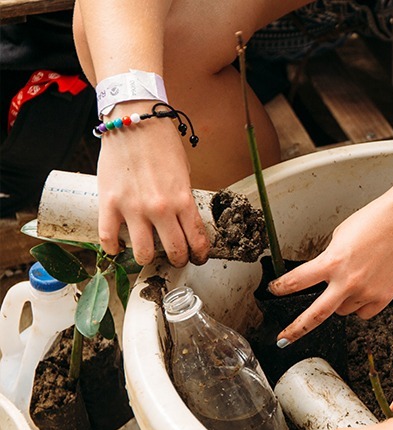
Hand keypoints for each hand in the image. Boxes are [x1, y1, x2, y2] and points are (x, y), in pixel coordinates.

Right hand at [96, 100, 208, 265]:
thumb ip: (182, 197)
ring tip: (147, 254)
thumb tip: (181, 219)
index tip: (198, 257)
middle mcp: (160, 208)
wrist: (134, 121)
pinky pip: (108, 238)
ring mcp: (132, 208)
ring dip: (147, 258)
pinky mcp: (108, 203)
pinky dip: (112, 249)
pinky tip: (117, 248)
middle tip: (176, 258)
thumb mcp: (183, 172)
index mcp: (183, 199)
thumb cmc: (161, 143)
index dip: (200, 254)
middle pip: (174, 251)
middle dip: (178, 259)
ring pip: (143, 253)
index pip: (197, 239)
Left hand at [268, 193, 392, 343]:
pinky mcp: (384, 296)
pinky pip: (364, 312)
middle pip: (315, 315)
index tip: (275, 291)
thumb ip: (331, 259)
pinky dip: (361, 305)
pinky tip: (366, 289)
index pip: (297, 281)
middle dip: (296, 329)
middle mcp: (347, 281)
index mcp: (332, 261)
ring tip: (352, 281)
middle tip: (284, 339)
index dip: (281, 288)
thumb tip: (328, 274)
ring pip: (343, 311)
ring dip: (341, 302)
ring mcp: (367, 291)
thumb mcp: (341, 236)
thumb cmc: (376, 221)